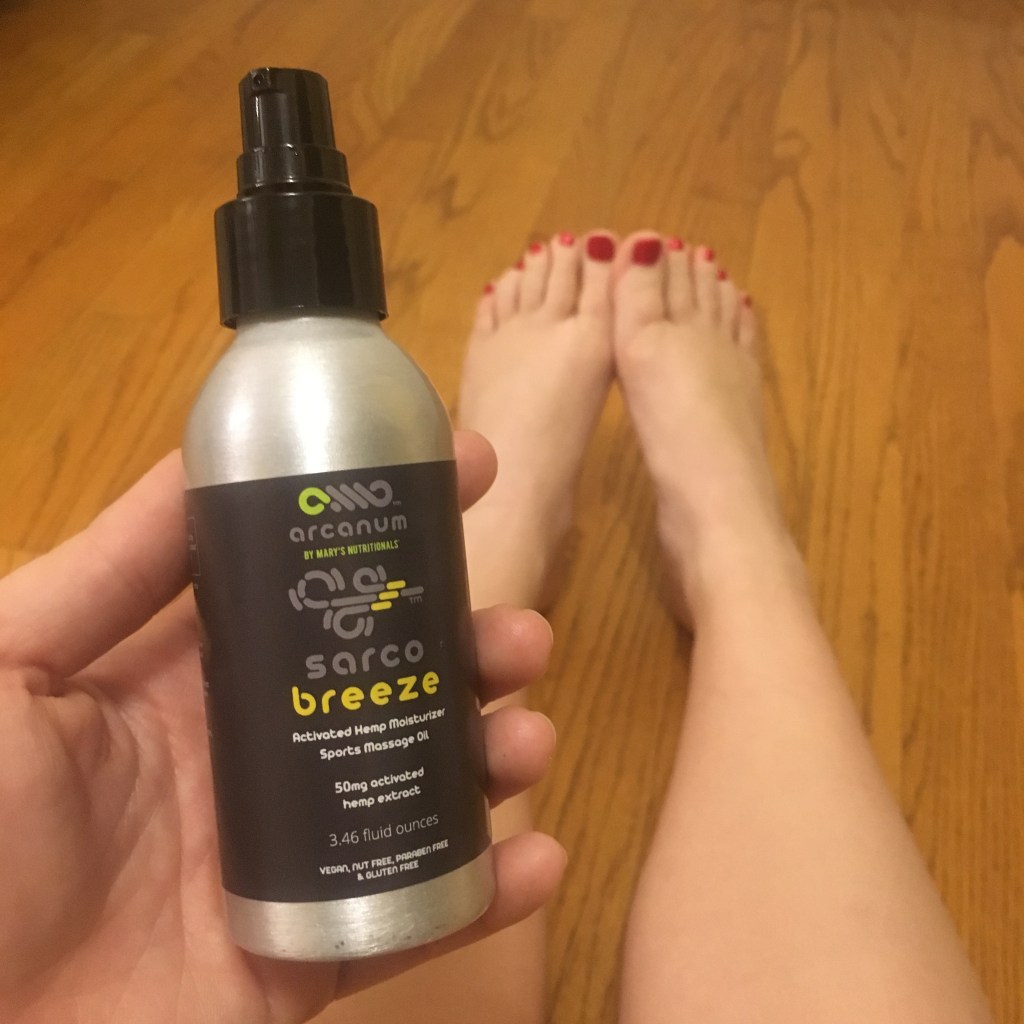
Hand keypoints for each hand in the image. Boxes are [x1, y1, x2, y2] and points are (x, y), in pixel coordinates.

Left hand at [0, 433, 564, 1023]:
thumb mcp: (6, 671)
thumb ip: (100, 575)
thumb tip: (195, 462)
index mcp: (191, 680)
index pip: (314, 586)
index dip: (392, 527)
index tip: (469, 474)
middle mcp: (255, 754)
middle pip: (390, 681)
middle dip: (469, 646)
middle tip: (519, 636)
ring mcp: (288, 856)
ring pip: (419, 786)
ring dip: (493, 752)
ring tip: (526, 738)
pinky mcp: (305, 955)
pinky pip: (413, 918)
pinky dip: (486, 889)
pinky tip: (536, 858)